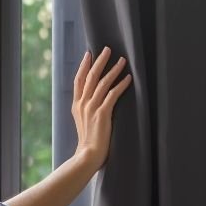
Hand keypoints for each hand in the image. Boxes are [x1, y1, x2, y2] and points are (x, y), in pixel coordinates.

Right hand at [71, 46, 132, 169]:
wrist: (87, 156)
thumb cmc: (88, 144)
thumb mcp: (83, 123)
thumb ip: (87, 111)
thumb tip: (95, 103)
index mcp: (76, 106)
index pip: (79, 80)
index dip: (84, 66)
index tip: (89, 54)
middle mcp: (82, 104)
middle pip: (90, 77)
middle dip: (100, 61)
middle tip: (108, 49)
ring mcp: (91, 108)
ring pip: (102, 83)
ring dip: (113, 70)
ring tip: (123, 61)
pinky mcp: (102, 114)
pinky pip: (112, 94)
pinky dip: (121, 85)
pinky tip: (128, 78)